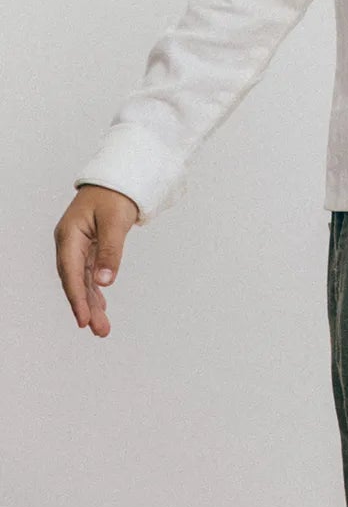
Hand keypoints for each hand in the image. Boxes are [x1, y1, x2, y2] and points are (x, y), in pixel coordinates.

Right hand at [55, 185, 140, 336]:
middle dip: (86, 307)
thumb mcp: (115, 221)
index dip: (77, 298)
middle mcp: (70, 243)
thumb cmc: (115, 194)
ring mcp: (78, 245)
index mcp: (69, 235)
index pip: (72, 273)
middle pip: (76, 281)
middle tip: (100, 330)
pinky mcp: (89, 246)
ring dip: (91, 303)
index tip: (84, 320)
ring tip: (102, 327)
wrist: (119, 175)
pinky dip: (95, 289)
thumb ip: (110, 251)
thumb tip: (105, 282)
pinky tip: (100, 307)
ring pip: (82, 280)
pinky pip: (89, 273)